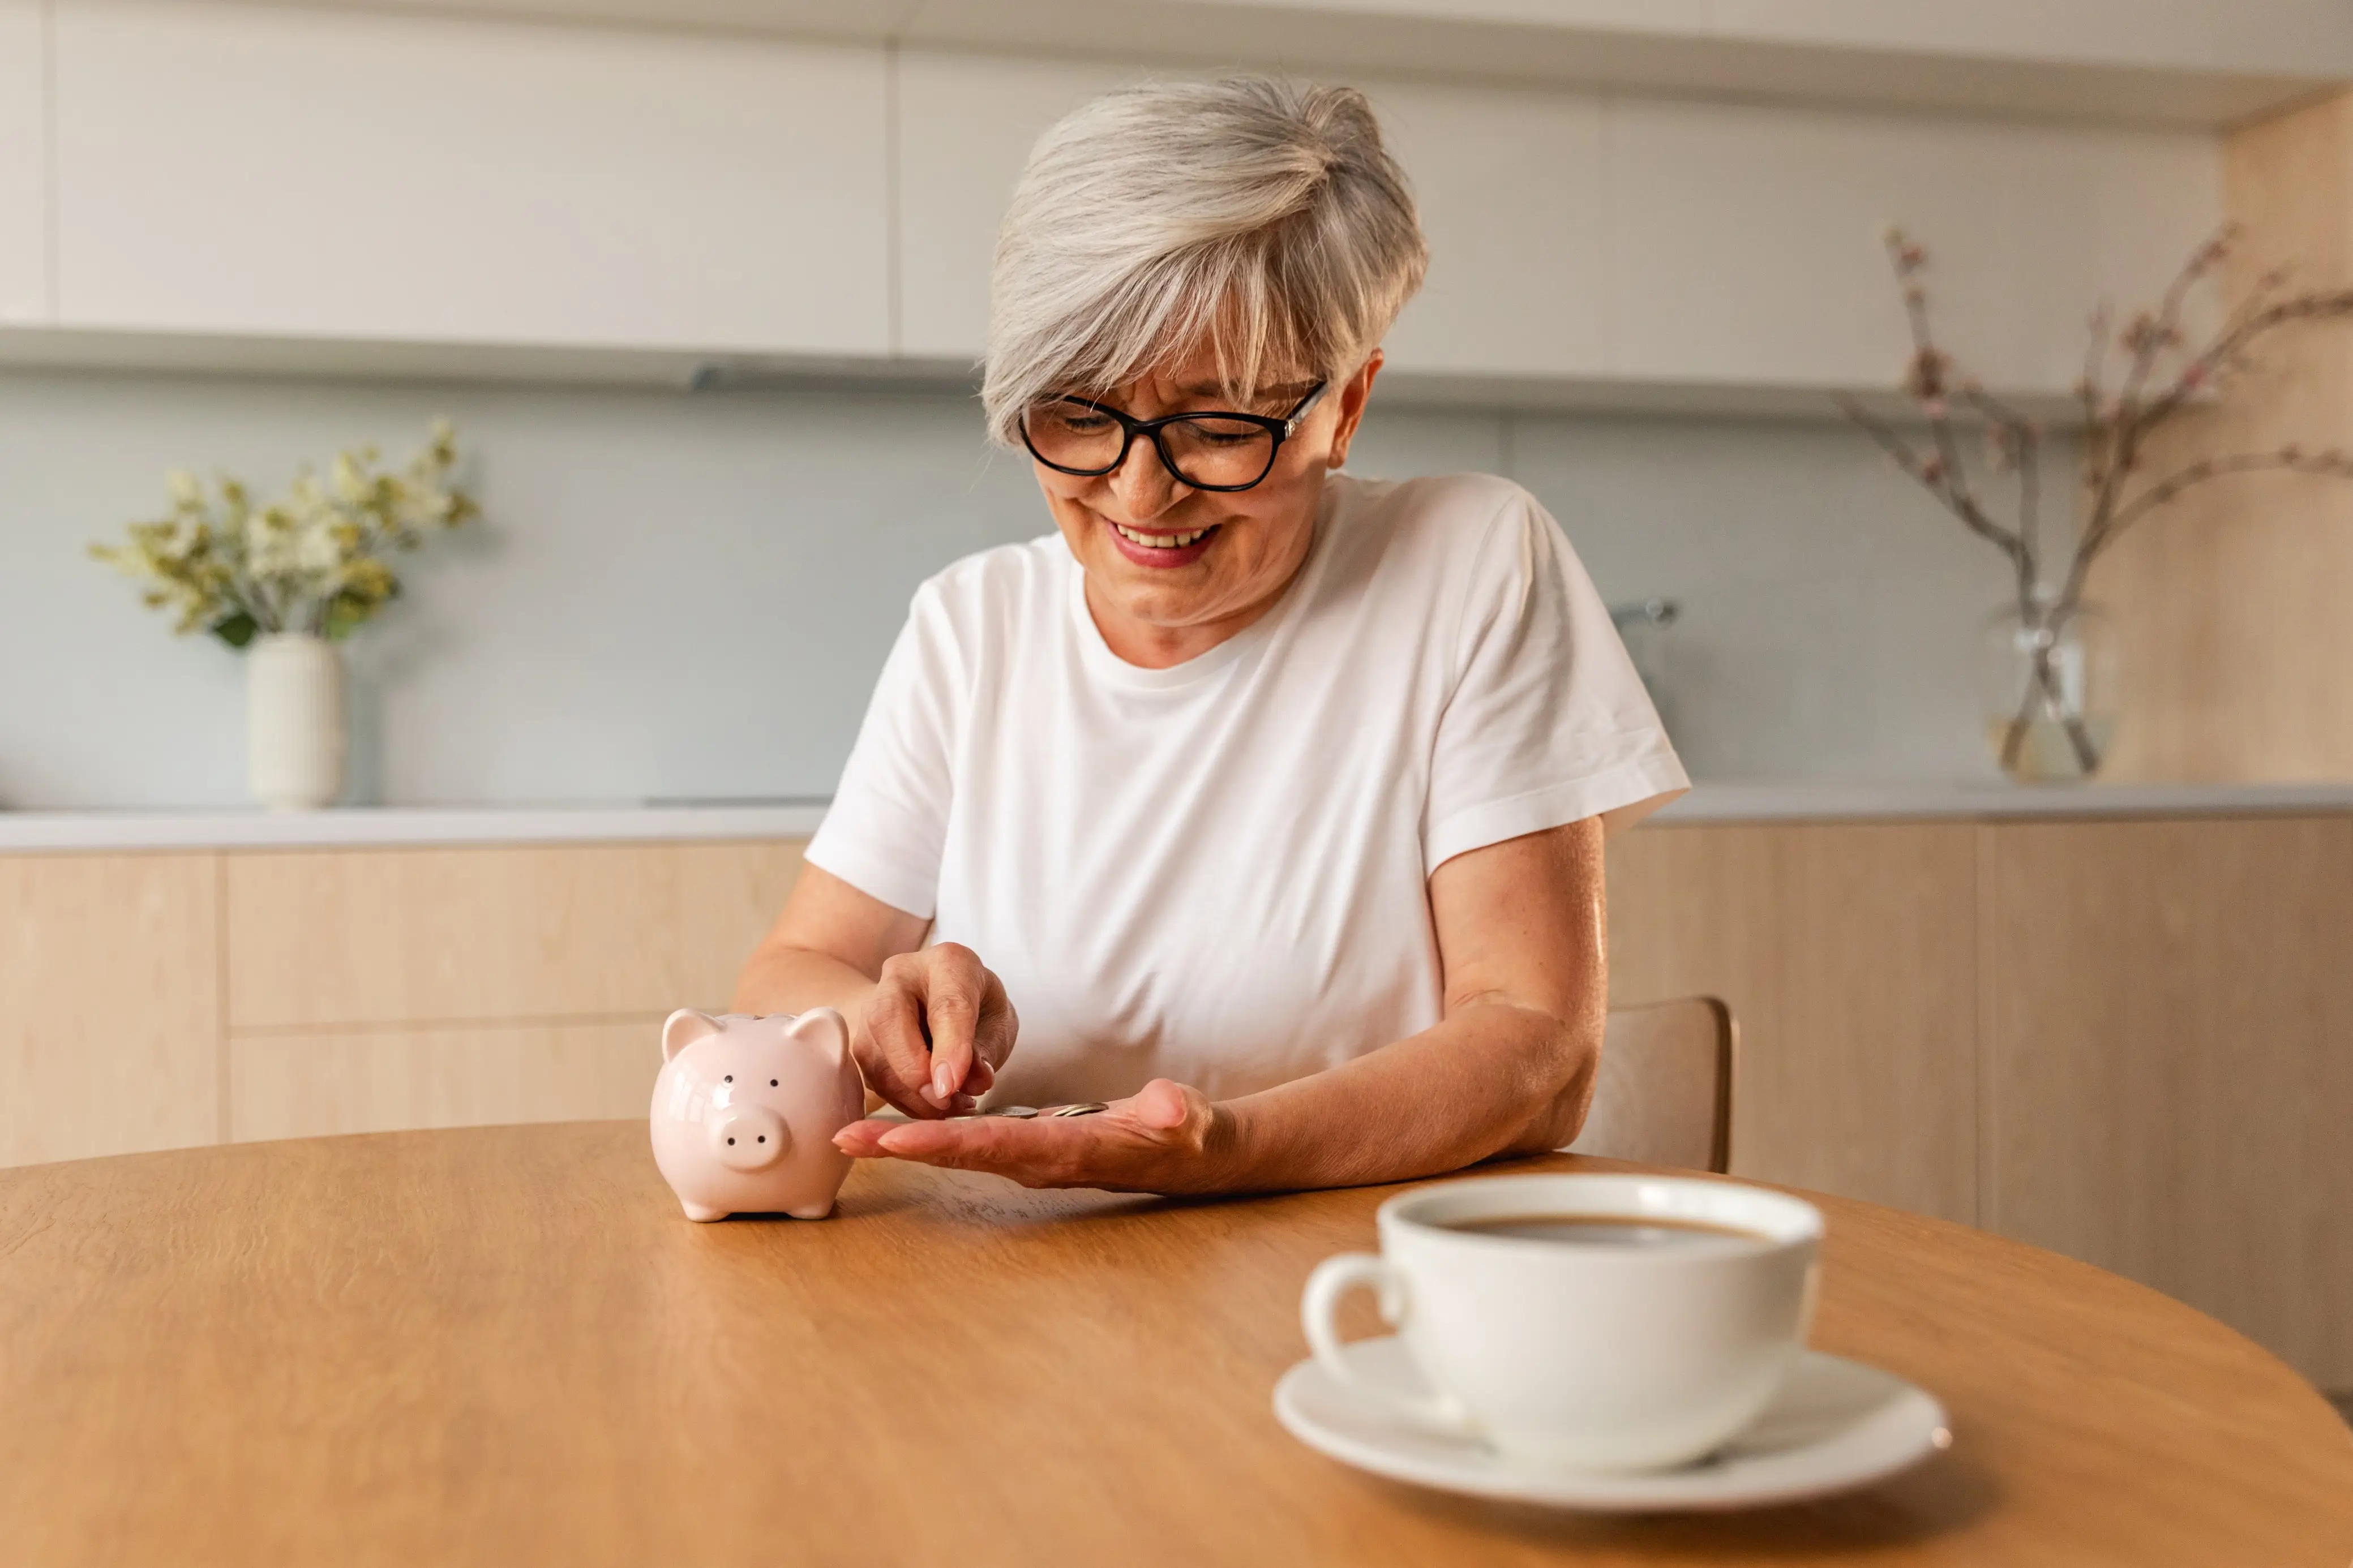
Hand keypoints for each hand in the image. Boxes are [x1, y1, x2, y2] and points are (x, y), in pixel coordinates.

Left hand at [832, 1079, 1236, 1194]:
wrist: (1187, 1153)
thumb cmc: (1186, 1133)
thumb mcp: (1187, 1120)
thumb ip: (1176, 1115)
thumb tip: (1169, 1110)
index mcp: (1066, 1150)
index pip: (997, 1145)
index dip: (945, 1142)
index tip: (895, 1138)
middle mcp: (1036, 1161)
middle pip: (959, 1152)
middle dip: (901, 1147)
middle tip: (844, 1139)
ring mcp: (1029, 1156)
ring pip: (957, 1148)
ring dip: (904, 1143)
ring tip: (851, 1135)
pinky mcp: (1027, 1145)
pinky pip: (969, 1141)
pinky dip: (929, 1136)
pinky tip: (894, 1129)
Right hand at [852, 943, 1017, 1119]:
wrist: (939, 1002)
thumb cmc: (977, 1008)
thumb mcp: (998, 1024)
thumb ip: (986, 1051)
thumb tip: (974, 1082)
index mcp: (948, 963)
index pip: (946, 1004)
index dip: (949, 1048)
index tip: (950, 1085)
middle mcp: (901, 975)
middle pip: (890, 1020)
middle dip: (914, 1070)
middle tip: (943, 1100)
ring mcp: (872, 1005)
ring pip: (876, 1056)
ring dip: (911, 1095)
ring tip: (950, 1106)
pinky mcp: (861, 1041)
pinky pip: (872, 1077)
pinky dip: (902, 1101)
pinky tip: (930, 1105)